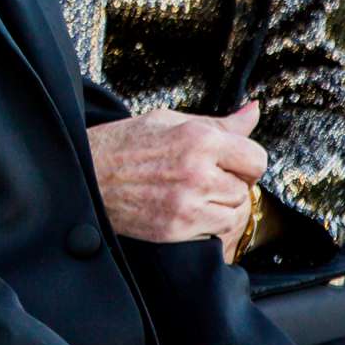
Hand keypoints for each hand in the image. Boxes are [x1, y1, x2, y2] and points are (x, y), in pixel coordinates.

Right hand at [88, 101, 267, 243]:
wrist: (87, 173)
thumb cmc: (125, 144)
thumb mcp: (170, 121)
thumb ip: (218, 123)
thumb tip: (253, 111)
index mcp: (199, 140)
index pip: (256, 158)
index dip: (246, 161)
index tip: (233, 163)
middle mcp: (197, 173)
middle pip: (245, 188)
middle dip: (230, 183)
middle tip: (208, 178)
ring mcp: (187, 204)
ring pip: (234, 212)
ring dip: (221, 205)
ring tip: (197, 195)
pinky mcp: (176, 229)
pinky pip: (217, 232)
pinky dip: (210, 225)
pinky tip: (189, 210)